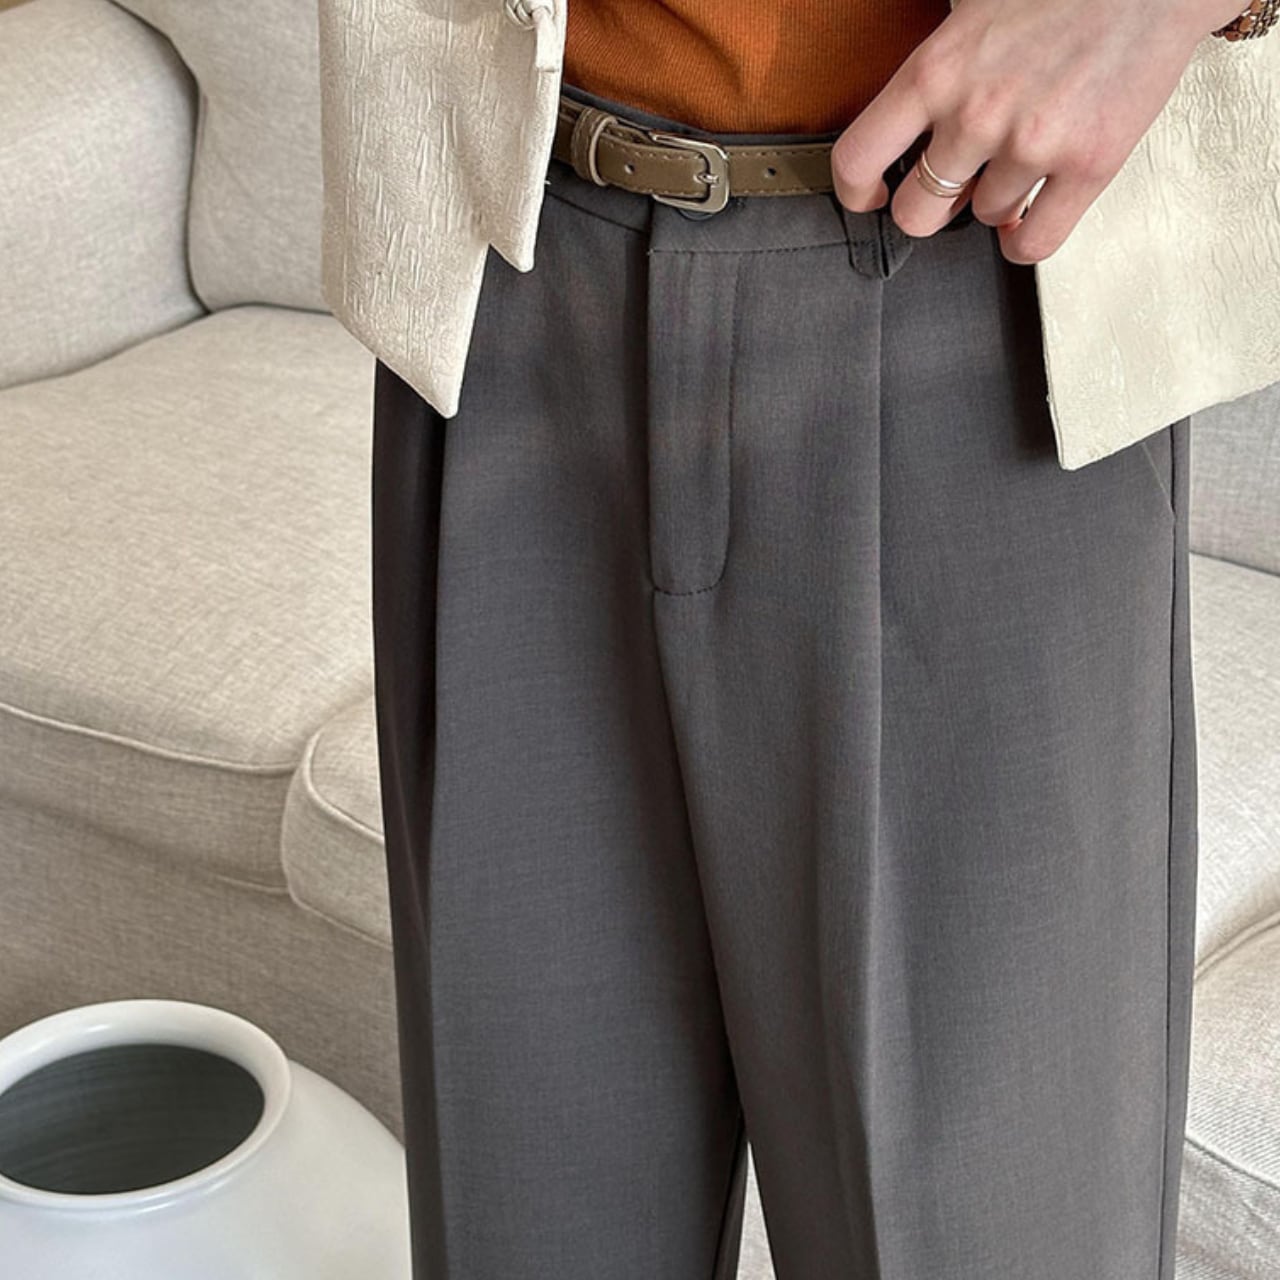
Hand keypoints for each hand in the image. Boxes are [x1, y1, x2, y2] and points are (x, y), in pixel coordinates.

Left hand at [830, 0, 1241, 263]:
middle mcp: (976, 114)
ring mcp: (1033, 144)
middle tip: (955, 185)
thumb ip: (936, 69)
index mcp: (936, 70)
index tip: (871, 195)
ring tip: (1021, 158)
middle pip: (916, 213)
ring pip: (983, 217)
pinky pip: (1033, 244)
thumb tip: (907, 123)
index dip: (857, 190)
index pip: (858, 158)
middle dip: (931, 206)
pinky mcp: (1089, 165)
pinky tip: (1028, 217)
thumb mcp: (972, 7)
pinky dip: (1023, 241)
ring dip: (996, 200)